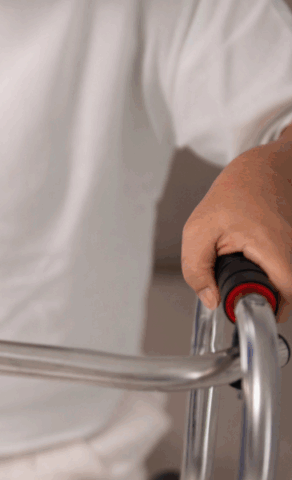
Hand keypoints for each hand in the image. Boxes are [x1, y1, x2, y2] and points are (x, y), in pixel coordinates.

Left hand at [182, 130, 291, 320]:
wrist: (262, 169)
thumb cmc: (233, 194)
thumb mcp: (198, 232)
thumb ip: (197, 270)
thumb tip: (211, 300)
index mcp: (272, 245)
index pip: (288, 293)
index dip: (270, 309)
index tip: (249, 310)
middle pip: (289, 290)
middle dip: (265, 296)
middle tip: (242, 288)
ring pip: (288, 279)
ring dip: (268, 283)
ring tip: (247, 268)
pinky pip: (287, 268)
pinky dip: (273, 271)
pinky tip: (256, 261)